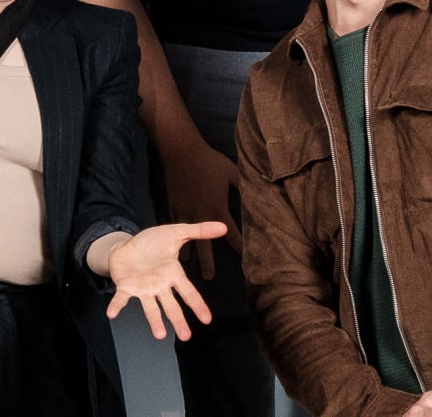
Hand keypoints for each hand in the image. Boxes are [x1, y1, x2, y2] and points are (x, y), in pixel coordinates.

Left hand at [106, 221, 224, 339]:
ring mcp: (142, 289)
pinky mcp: (125, 286)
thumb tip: (223, 226)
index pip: (188, 292)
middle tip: (186, 337)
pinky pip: (121, 298)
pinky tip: (112, 314)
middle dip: (178, 320)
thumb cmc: (152, 243)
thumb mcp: (176, 232)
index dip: (198, 305)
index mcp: (173, 275)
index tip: (207, 320)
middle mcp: (159, 286)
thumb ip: (199, 231)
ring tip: (159, 335)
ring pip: (150, 307)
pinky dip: (117, 306)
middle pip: (171, 305)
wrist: (127, 244)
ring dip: (154, 321)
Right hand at [158, 134, 242, 275]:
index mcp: (218, 210)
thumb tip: (258, 191)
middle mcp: (201, 217)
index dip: (240, 248)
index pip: (232, 235)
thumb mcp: (231, 172)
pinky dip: (174, 237)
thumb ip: (242, 185)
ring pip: (186, 240)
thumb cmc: (209, 161)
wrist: (181, 152)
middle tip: (209, 278)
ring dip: (187, 255)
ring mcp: (185, 214)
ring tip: (186, 268)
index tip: (246, 261)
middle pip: (205, 247)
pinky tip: (174, 246)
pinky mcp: (174, 207)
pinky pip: (174, 227)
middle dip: (208, 264)